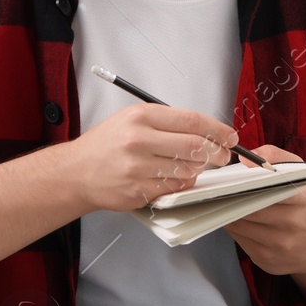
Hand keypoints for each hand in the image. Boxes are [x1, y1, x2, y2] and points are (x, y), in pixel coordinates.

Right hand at [67, 103, 245, 212]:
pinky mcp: (138, 190)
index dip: (217, 129)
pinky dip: (182, 184)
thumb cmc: (107, 144)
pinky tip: (174, 178)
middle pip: (195, 146)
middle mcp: (139, 139)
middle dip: (216, 153)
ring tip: (193, 166)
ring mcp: (138, 167)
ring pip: (188, 170)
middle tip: (222, 156)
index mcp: (141, 116)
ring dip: (198, 170)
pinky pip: (174, 188)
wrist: (76, 171)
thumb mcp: (132, 119)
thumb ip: (167, 123)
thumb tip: (207, 131)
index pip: (192, 120)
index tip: (230, 136)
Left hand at [221, 145, 305, 276]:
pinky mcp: (267, 261)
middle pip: (247, 208)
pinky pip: (239, 241)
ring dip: (231, 214)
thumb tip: (244, 159)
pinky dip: (237, 230)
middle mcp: (292, 224)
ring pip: (239, 225)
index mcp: (301, 199)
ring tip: (230, 204)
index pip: (267, 187)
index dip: (245, 182)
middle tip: (223, 191)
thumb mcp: (301, 174)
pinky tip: (242, 222)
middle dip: (232, 199)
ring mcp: (279, 246)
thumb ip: (275, 156)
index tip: (234, 178)